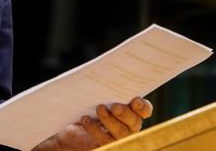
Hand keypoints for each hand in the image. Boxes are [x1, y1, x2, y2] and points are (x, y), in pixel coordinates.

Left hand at [32, 98, 152, 150]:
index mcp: (132, 111)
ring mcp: (118, 138)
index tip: (136, 100)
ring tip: (99, 108)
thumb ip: (106, 87)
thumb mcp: (98, 93)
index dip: (143, 106)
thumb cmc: (88, 104)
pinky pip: (104, 140)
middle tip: (115, 106)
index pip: (145, 110)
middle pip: (134, 122)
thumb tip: (107, 71)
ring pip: (120, 133)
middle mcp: (129, 126)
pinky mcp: (106, 146)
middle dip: (125, 113)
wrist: (71, 125)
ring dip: (109, 120)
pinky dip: (94, 129)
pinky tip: (85, 119)